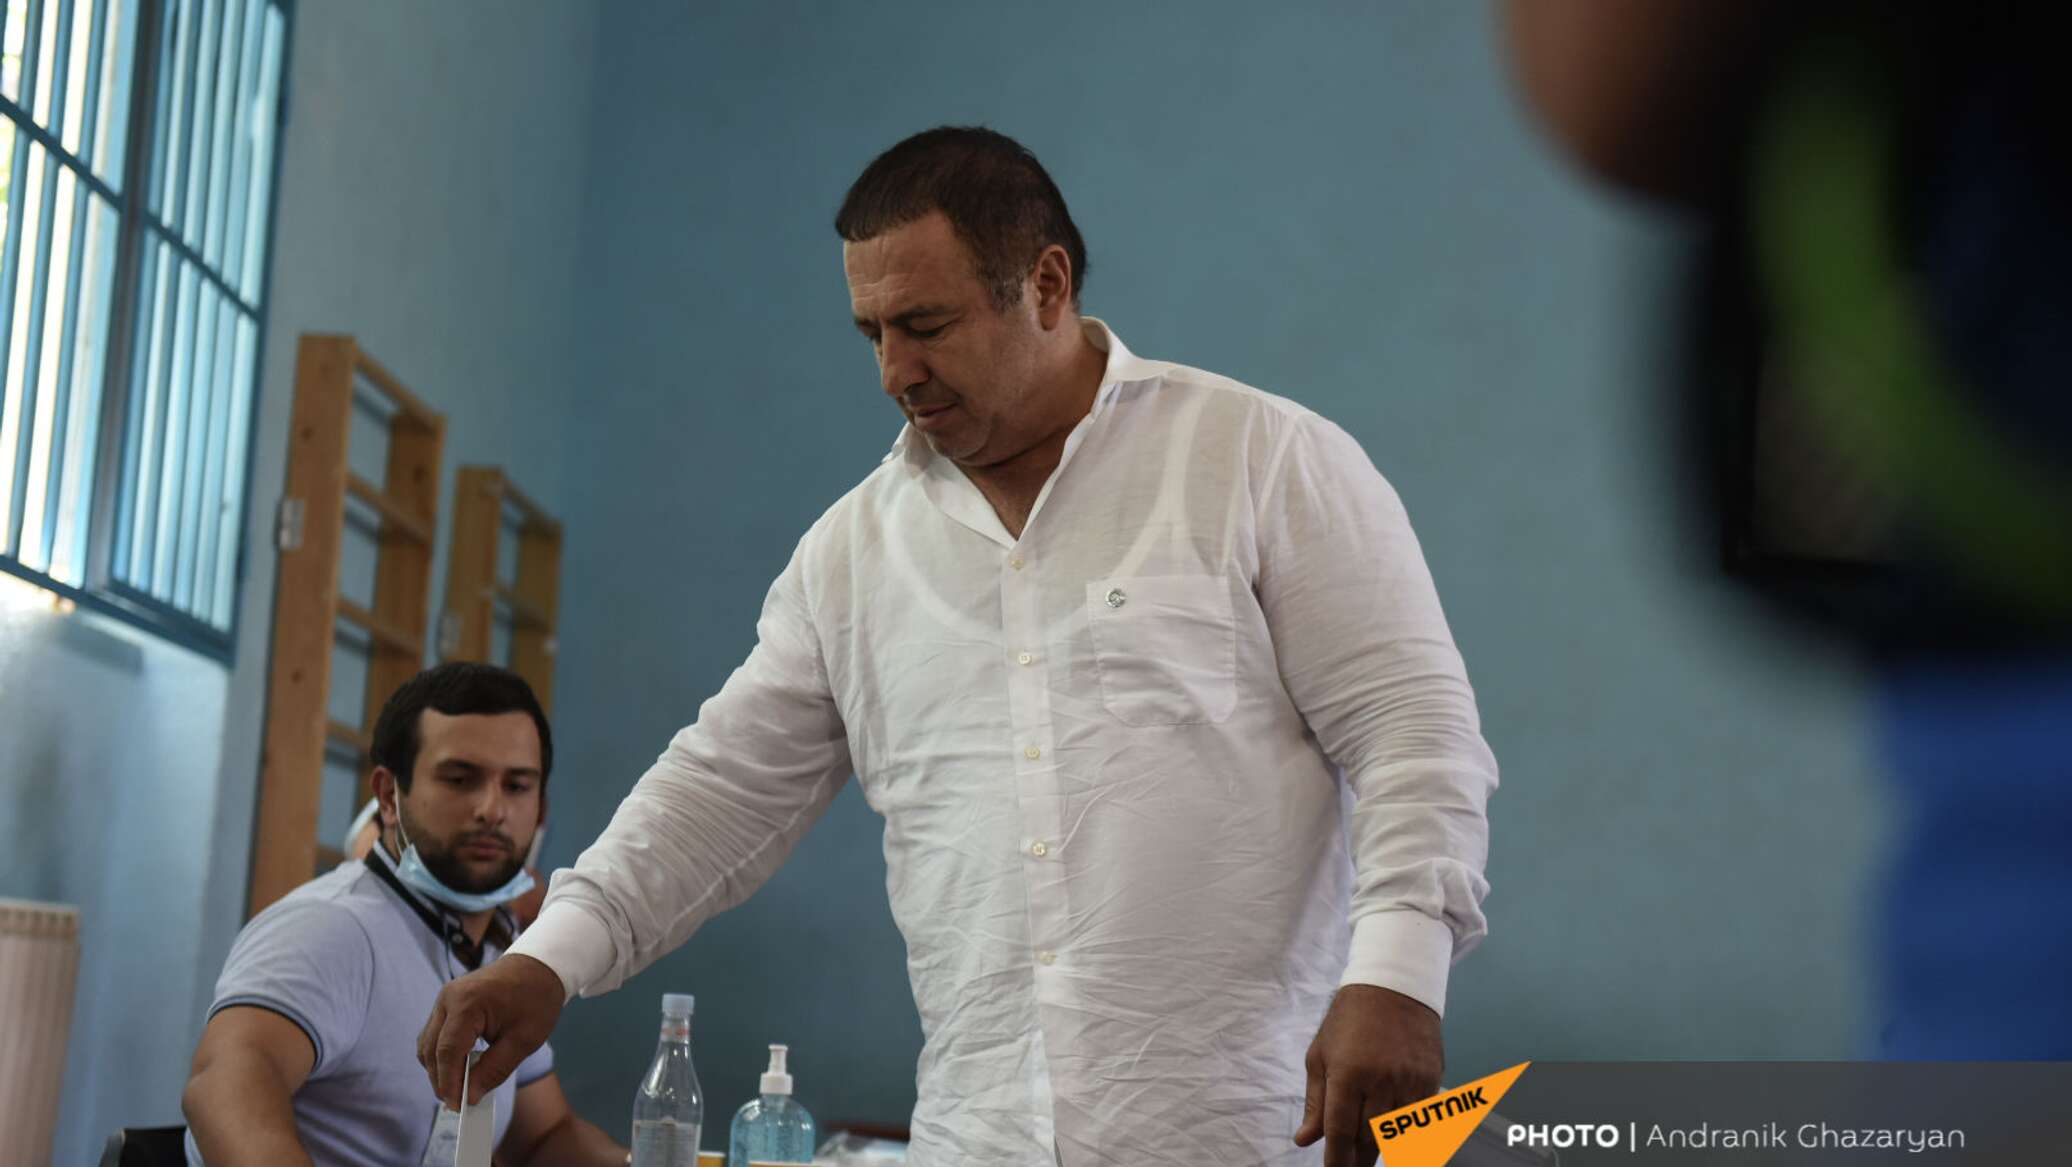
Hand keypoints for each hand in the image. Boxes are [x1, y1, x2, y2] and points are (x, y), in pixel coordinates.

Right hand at [417, 953, 565, 1107]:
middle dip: (442, 1079)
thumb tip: (469, 1096)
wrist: (538, 966)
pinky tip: (460, 1068)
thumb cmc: (536, 999)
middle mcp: (448, 999)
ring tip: (460, 1088)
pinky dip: (443, 1055)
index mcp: (467, 1003)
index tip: (457, 1106)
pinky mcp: (447, 1003)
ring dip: (439, 1068)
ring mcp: (444, 999)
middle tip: (459, 1102)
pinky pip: (435, 1035)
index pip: (448, 1051)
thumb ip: (494, 1069)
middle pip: (431, 1049)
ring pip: (428, 1044)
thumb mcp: (524, 1040)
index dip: (449, 1082)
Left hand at [1293, 984, 1444, 1166]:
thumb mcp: (1321, 1055)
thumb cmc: (1348, 1020)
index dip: (1337, 1161)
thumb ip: (1315, 1101)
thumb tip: (1306, 1140)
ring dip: (1383, 1148)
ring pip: (1397, 1134)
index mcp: (1347, 1073)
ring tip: (1369, 1155)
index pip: (1341, 1131)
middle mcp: (1380, 1080)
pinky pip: (1420, 1119)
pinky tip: (1396, 1137)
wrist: (1393, 986)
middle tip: (1351, 1166)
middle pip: (1369, 1138)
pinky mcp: (1431, 1079)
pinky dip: (1408, 1132)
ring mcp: (1409, 1081)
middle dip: (1358, 1158)